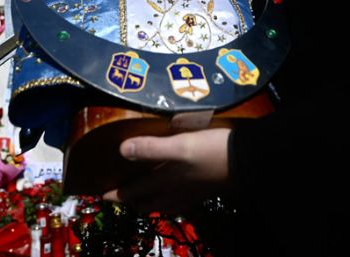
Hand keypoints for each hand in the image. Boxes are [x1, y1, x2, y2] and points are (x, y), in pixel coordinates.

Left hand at [102, 128, 230, 212]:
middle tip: (121, 194)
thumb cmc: (211, 152)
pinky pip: (181, 199)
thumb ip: (151, 148)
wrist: (249, 161)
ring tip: (145, 194)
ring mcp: (192, 193)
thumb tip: (121, 150)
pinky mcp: (205, 189)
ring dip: (152, 200)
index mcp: (165, 183)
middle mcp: (176, 192)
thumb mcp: (180, 146)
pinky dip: (171, 196)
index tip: (100, 196)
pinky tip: (176, 187)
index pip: (134, 192)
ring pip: (165, 203)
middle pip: (148, 203)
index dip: (116, 194)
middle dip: (133, 200)